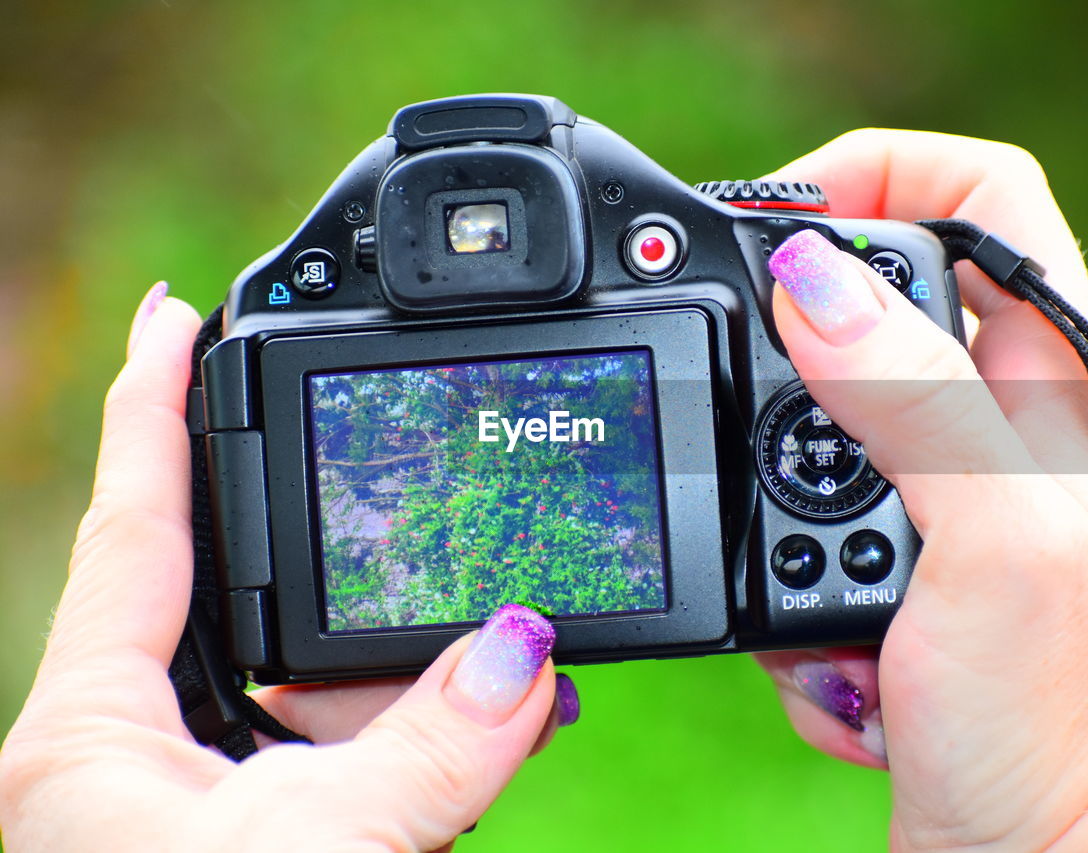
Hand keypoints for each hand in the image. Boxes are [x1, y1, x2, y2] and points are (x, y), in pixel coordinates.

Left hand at [0, 286, 577, 851]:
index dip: (151, 408)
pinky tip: (500, 730)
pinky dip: (432, 741)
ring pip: (323, 692)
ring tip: (518, 664)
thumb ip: (428, 750)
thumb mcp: (316, 847)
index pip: (132, 529)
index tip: (172, 314)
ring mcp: (207, 798)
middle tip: (416, 495)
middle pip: (251, 602)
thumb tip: (523, 651)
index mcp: (93, 737)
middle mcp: (141, 756)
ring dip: (424, 679)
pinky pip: (356, 754)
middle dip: (351, 560)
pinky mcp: (264, 833)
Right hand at [756, 131, 1087, 849]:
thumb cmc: (1054, 727)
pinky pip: (780, 538)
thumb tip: (809, 281)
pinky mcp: (872, 576)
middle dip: (781, 375)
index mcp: (1034, 386)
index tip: (777, 229)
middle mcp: (981, 431)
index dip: (875, 177)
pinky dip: (779, 604)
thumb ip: (911, 396)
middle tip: (751, 437)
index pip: (979, 196)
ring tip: (819, 608)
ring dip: (772, 522)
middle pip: (858, 309)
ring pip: (794, 436)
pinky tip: (839, 671)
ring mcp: (922, 505)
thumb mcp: (990, 541)